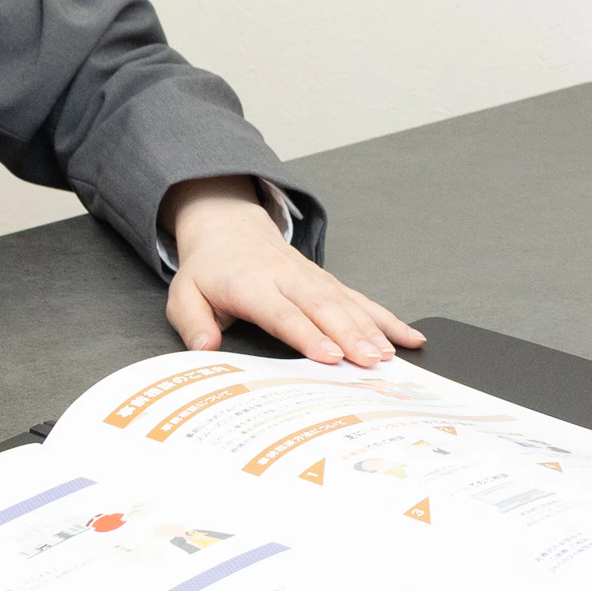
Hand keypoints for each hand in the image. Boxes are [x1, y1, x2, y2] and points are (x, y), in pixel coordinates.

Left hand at [162, 177, 422, 366]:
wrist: (229, 230)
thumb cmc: (210, 271)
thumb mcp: (184, 293)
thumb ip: (192, 321)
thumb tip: (205, 346)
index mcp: (252, 283)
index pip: (283, 312)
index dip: (308, 334)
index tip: (329, 355)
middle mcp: (288, 278)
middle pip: (323, 307)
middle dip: (350, 334)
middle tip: (371, 360)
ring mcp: (313, 278)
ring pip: (347, 302)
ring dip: (371, 328)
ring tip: (390, 354)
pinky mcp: (328, 282)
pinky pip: (361, 299)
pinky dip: (386, 318)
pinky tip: (408, 336)